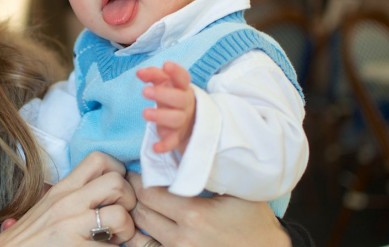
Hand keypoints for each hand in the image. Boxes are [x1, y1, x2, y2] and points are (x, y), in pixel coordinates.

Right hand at [0, 152, 136, 245]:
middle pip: (117, 182)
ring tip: (115, 240)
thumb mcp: (47, 208)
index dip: (119, 173)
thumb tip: (100, 192)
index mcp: (62, 189)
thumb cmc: (28, 239)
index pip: (99, 159)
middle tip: (121, 219)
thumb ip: (72, 196)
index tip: (116, 193)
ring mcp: (70, 226)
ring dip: (127, 231)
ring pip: (121, 215)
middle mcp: (67, 202)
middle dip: (130, 202)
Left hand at [124, 173, 291, 246]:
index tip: (139, 171)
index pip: (149, 193)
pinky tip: (149, 224)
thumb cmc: (254, 220)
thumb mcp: (234, 190)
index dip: (139, 180)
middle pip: (141, 213)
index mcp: (195, 215)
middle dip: (135, 197)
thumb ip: (205, 173)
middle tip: (134, 184)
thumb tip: (177, 151)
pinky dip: (145, 236)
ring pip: (141, 233)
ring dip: (139, 216)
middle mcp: (183, 238)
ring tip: (141, 203)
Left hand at [137, 61, 195, 153]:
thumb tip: (140, 72)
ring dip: (161, 116)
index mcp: (182, 87)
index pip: (183, 78)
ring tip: (145, 113)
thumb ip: (153, 75)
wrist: (188, 120)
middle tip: (145, 92)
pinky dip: (165, 145)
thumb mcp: (164, 83)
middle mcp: (185, 103)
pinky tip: (155, 147)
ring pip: (176, 119)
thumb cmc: (171, 96)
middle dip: (163, 95)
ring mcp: (182, 120)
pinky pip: (173, 142)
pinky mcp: (176, 136)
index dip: (176, 71)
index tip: (166, 65)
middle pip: (179, 99)